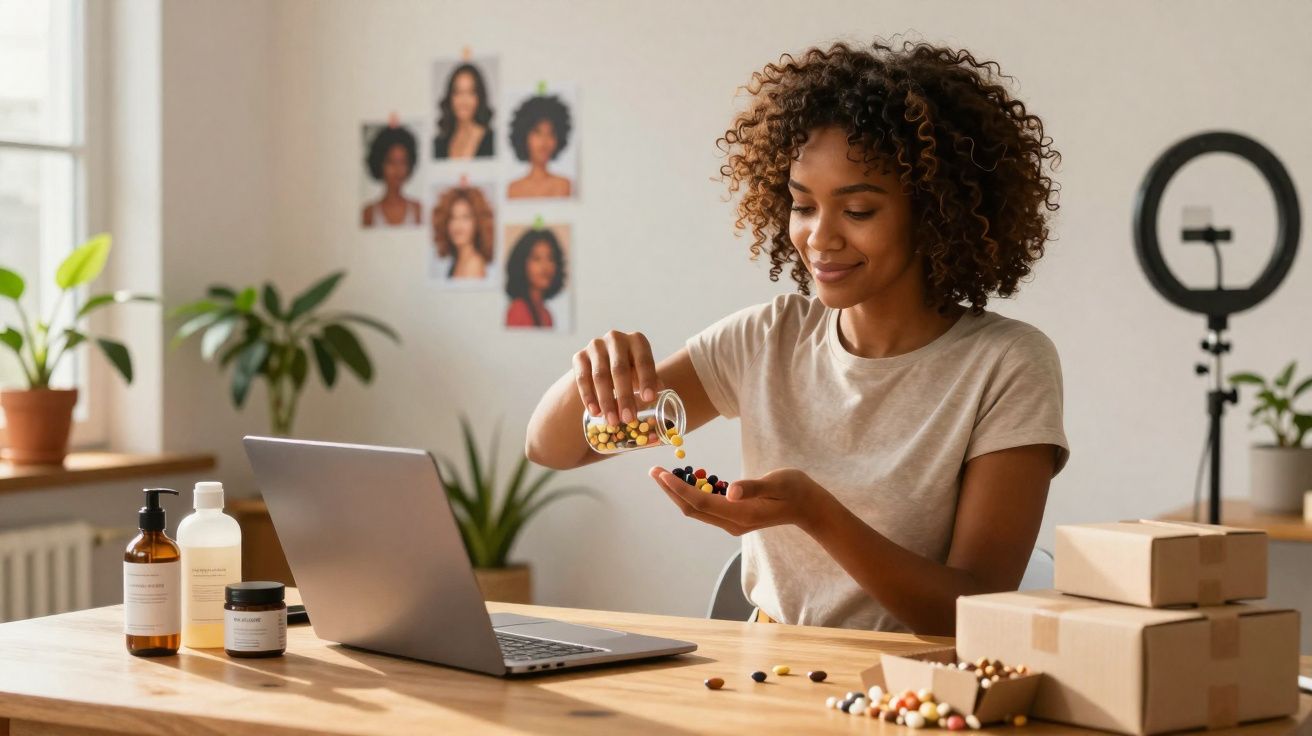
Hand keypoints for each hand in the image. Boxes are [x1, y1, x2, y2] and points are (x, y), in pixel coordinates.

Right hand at [573, 330, 657, 426]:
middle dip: (625, 396)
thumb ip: (651, 382)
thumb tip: (656, 397)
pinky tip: (596, 412)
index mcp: (637, 340)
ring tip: (613, 421)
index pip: (643, 360)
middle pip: (620, 369)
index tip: (649, 399)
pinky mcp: (579, 356)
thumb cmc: (631, 369)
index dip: (646, 380)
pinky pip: (582, 378)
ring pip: (600, 376)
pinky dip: (589, 397)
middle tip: (628, 418)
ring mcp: (595, 346)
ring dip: (606, 401)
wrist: (603, 362)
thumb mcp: (643, 373)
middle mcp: (616, 339)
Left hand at [648, 467, 833, 536]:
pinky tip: (687, 478)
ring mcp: (732, 522)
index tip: (661, 474)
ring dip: (678, 492)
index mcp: (741, 514)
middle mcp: (732, 522)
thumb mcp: (778, 484)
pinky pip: (706, 506)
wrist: (809, 507)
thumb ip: (753, 487)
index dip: (678, 489)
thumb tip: (730, 491)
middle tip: (653, 471)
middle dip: (670, 491)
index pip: (700, 503)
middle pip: (692, 509)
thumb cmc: (796, 491)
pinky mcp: (734, 516)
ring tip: (663, 474)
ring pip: (696, 509)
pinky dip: (692, 493)